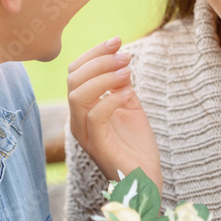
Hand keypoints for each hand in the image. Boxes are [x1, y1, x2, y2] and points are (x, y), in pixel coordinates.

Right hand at [67, 36, 161, 190]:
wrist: (146, 180)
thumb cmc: (137, 146)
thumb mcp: (129, 107)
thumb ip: (121, 85)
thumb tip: (120, 60)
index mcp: (83, 109)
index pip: (75, 72)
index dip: (94, 53)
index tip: (117, 40)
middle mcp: (78, 120)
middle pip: (73, 79)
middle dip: (99, 60)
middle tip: (126, 55)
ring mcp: (85, 134)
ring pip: (78, 95)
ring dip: (104, 77)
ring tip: (128, 71)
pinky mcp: (97, 146)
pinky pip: (95, 116)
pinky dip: (111, 98)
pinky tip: (129, 93)